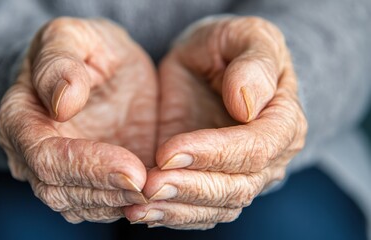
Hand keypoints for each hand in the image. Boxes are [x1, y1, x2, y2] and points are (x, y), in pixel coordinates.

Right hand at [0, 17, 156, 222]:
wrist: (104, 69)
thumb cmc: (87, 48)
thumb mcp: (73, 36)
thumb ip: (60, 62)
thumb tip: (62, 104)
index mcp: (20, 117)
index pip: (44, 157)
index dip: (87, 166)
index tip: (132, 168)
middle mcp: (32, 153)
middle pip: (60, 190)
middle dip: (108, 191)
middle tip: (151, 185)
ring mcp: (59, 171)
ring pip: (81, 206)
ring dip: (119, 204)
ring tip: (156, 191)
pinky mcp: (87, 181)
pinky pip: (100, 206)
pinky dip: (126, 206)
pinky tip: (153, 195)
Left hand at [124, 16, 306, 228]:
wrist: (212, 64)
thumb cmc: (229, 46)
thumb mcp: (245, 36)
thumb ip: (254, 64)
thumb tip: (247, 105)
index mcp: (282, 121)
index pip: (255, 149)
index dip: (213, 154)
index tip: (168, 152)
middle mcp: (269, 157)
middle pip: (237, 187)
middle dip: (190, 190)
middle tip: (148, 186)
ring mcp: (241, 175)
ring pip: (217, 207)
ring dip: (177, 210)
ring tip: (137, 206)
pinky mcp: (212, 182)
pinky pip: (200, 211)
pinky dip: (172, 215)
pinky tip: (143, 211)